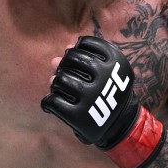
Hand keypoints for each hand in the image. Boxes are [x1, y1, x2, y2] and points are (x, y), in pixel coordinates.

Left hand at [40, 36, 165, 167]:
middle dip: (64, 65)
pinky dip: (48, 102)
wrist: (119, 124)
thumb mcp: (106, 71)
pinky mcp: (80, 116)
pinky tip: (52, 104)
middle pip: (69, 59)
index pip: (84, 43)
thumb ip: (84, 58)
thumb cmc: (107, 91)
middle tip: (67, 76)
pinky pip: (52, 101)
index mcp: (116, 61)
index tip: (77, 61)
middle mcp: (106, 77)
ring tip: (60, 89)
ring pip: (59, 79)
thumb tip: (58, 55)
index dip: (75, 50)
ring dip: (55, 83)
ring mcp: (92, 97)